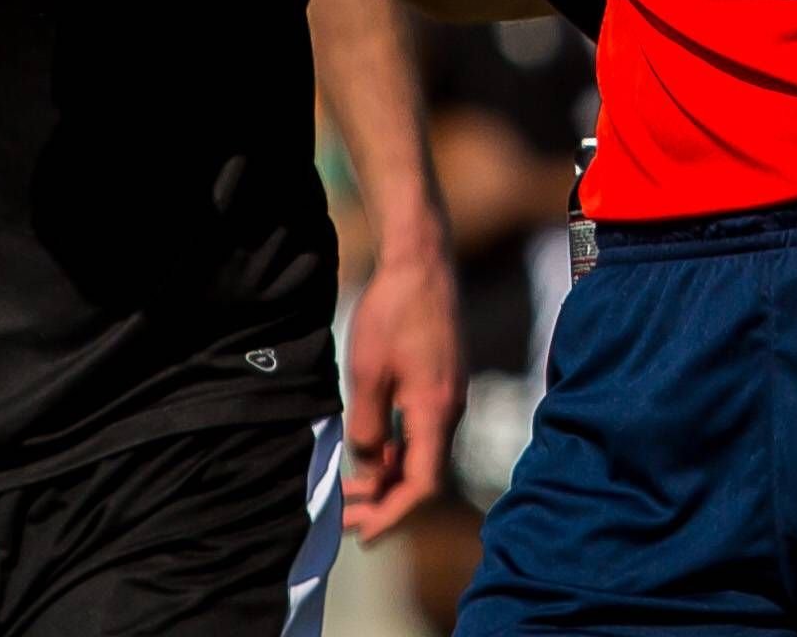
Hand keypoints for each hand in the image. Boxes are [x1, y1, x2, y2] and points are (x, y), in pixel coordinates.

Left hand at [341, 233, 461, 540]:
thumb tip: (367, 463)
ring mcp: (449, 395)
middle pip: (423, 475)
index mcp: (435, 413)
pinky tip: (370, 451)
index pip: (421, 486)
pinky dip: (396, 448)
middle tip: (346, 518)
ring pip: (421, 453)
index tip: (363, 533)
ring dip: (388, 475)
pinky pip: (422, 430)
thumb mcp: (366, 373)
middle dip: (385, 501)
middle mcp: (450, 410)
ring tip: (352, 490)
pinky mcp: (442, 380)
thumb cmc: (393, 312)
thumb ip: (366, 426)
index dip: (393, 515)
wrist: (421, 261)